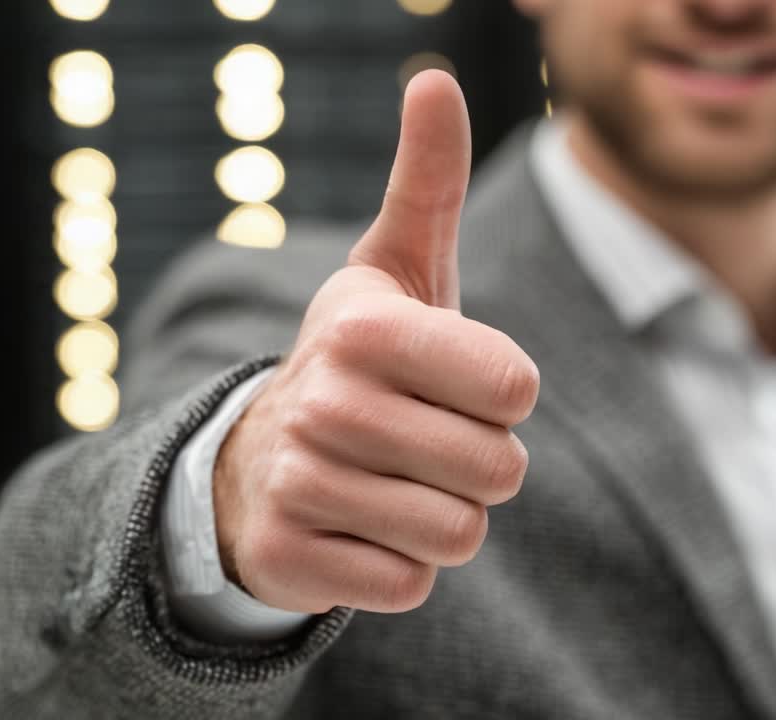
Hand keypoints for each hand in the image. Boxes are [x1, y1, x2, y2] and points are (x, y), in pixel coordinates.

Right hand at [212, 71, 539, 613]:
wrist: (260, 459)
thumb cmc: (365, 360)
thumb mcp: (399, 268)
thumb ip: (426, 180)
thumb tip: (434, 78)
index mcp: (364, 328)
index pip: (515, 389)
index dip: (503, 395)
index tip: (454, 381)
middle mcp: (324, 403)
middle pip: (498, 471)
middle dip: (481, 465)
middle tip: (424, 441)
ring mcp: (298, 486)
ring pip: (458, 535)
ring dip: (444, 516)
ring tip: (392, 482)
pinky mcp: (288, 560)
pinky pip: (411, 585)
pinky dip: (402, 566)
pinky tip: (360, 527)